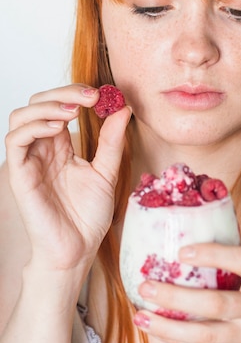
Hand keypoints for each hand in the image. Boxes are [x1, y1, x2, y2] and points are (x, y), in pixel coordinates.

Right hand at [5, 84, 130, 272]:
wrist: (78, 250)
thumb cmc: (88, 216)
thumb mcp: (106, 172)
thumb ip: (112, 141)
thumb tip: (123, 108)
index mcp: (61, 146)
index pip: (59, 105)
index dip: (77, 93)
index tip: (103, 94)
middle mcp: (42, 149)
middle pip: (39, 103)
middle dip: (64, 92)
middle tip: (92, 97)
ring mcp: (29, 160)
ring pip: (21, 116)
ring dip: (47, 105)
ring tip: (73, 111)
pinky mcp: (20, 174)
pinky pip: (15, 140)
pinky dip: (34, 126)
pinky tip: (57, 128)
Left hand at [133, 242, 240, 342]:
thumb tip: (202, 238)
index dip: (212, 253)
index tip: (181, 250)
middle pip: (216, 304)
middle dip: (176, 297)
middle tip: (146, 285)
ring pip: (207, 334)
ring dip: (169, 327)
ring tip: (142, 315)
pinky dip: (182, 340)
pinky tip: (160, 331)